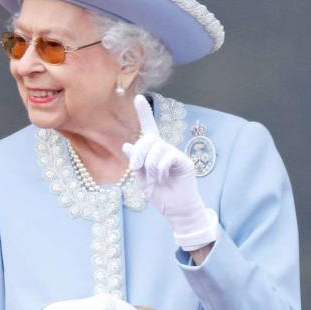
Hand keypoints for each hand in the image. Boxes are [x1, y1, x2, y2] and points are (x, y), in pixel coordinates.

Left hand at [122, 95, 218, 250]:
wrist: (176, 211)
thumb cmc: (160, 196)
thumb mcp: (141, 178)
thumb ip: (136, 162)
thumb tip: (127, 145)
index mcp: (153, 152)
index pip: (148, 129)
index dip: (144, 113)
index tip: (138, 97)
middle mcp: (165, 149)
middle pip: (148, 139)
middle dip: (138, 153)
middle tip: (136, 169)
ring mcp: (175, 154)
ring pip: (156, 149)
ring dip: (149, 166)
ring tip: (154, 179)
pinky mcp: (184, 162)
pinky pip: (167, 156)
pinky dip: (160, 169)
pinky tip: (163, 178)